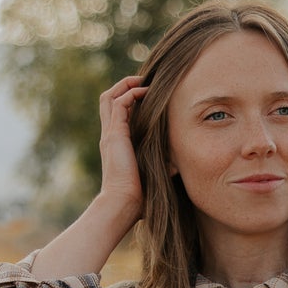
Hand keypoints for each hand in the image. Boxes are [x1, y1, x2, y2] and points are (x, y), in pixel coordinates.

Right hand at [96, 75, 147, 234]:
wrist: (123, 205)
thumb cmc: (137, 198)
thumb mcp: (152, 176)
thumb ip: (161, 166)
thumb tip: (179, 165)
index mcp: (116, 144)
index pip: (116, 113)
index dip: (128, 99)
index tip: (147, 95)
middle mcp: (110, 136)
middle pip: (108, 100)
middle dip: (124, 86)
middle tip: (144, 83)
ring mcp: (110, 134)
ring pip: (109, 97)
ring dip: (126, 85)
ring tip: (143, 82)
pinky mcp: (115, 134)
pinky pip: (119, 103)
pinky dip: (131, 93)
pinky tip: (146, 93)